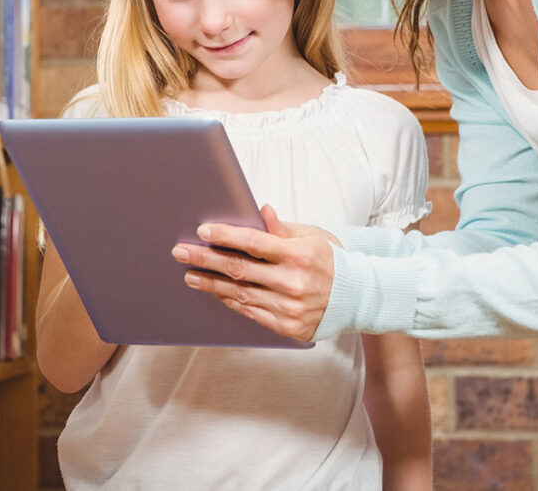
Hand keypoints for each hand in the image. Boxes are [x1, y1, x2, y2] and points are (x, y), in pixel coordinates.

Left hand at [171, 205, 338, 341]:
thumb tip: (261, 212)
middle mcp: (293, 282)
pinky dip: (230, 301)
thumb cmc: (331, 261)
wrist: (356, 298)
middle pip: (239, 269)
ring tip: (191, 274)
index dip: (226, 236)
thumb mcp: (313, 237)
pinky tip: (216, 292)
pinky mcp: (287, 327)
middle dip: (206, 259)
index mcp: (300, 255)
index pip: (254, 243)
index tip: (203, 231)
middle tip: (181, 252)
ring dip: (211, 283)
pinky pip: (250, 312)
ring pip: (240, 294)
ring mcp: (289, 307)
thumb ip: (283, 229)